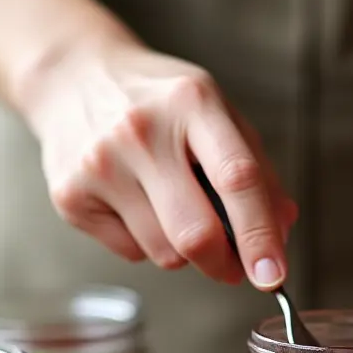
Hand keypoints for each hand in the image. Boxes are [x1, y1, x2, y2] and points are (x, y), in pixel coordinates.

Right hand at [20, 35, 296, 285]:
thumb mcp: (215, 113)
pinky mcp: (70, 196)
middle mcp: (141, 131)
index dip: (260, 235)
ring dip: (184, 251)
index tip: (274, 275)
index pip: (237, 179)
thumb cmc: (159, 102)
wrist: (73, 76)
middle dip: (225, 264)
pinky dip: (146, 243)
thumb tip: (282, 230)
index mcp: (192, 102)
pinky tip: (135, 204)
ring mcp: (101, 164)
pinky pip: (130, 252)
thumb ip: (256, 170)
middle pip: (196, 233)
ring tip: (174, 210)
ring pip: (165, 253)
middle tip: (235, 268)